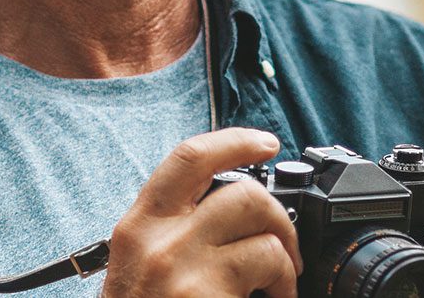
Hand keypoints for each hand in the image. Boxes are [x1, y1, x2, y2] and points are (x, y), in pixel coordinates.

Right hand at [100, 128, 301, 297]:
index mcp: (138, 226)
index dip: (233, 140)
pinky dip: (284, 286)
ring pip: (262, 233)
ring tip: (281, 283)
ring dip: (285, 256)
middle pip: (241, 193)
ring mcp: (185, 271)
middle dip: (277, 215)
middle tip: (284, 243)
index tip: (265, 141)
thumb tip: (224, 209)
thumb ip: (170, 233)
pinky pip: (269, 274)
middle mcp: (158, 240)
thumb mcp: (139, 268)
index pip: (188, 159)